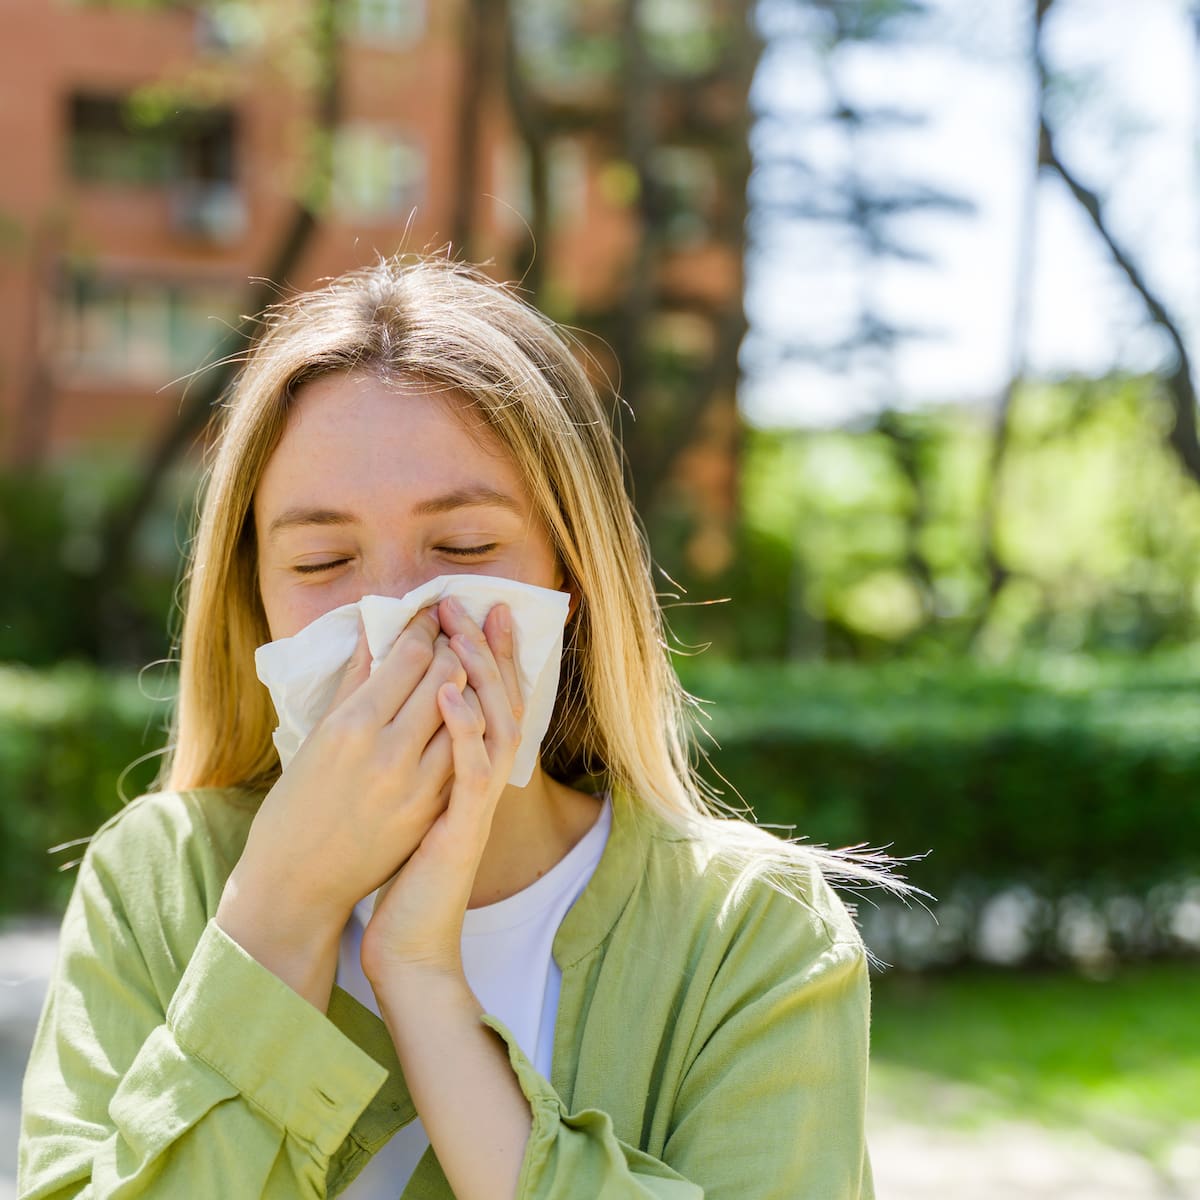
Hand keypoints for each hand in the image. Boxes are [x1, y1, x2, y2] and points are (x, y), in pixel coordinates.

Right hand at [221, 604, 468, 939]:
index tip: (427, 617)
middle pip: (445, 677)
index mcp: (351, 726)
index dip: (424, 629)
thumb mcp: (315, 737)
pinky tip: (463, 714)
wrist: (298, 884)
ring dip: (467, 685)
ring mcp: (417, 784)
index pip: (410, 657)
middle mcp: (388, 751)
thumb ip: (352, 682)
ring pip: (465, 712)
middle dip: (451, 647)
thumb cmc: (294, 806)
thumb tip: (373, 632)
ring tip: (458, 671)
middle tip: (450, 634)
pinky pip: (465, 754)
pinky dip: (468, 727)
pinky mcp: (433, 811)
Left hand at [360, 597, 523, 982]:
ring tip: (462, 631)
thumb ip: (416, 754)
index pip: (489, 700)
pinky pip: (470, 770)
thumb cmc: (401, 874)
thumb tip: (405, 707)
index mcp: (468, 772)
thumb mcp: (410, 803)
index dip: (489, 654)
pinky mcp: (461, 827)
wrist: (409, 945)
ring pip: (494, 726)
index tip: (477, 609)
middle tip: (472, 603)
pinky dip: (463, 728)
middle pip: (499, 701)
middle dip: (486, 648)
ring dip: (480, 675)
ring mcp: (474, 804)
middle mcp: (480, 782)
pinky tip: (448, 694)